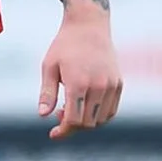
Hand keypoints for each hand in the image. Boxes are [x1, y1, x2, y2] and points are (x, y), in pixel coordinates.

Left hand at [40, 0, 122, 139]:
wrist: (89, 26)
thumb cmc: (64, 46)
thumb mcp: (49, 67)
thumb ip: (47, 93)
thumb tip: (42, 115)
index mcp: (78, 83)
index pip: (74, 120)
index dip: (63, 131)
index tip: (53, 134)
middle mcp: (98, 86)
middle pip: (88, 123)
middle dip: (72, 126)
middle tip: (59, 114)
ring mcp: (111, 85)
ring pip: (101, 119)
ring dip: (86, 121)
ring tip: (70, 107)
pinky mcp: (119, 83)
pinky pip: (112, 110)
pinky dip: (99, 116)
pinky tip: (85, 106)